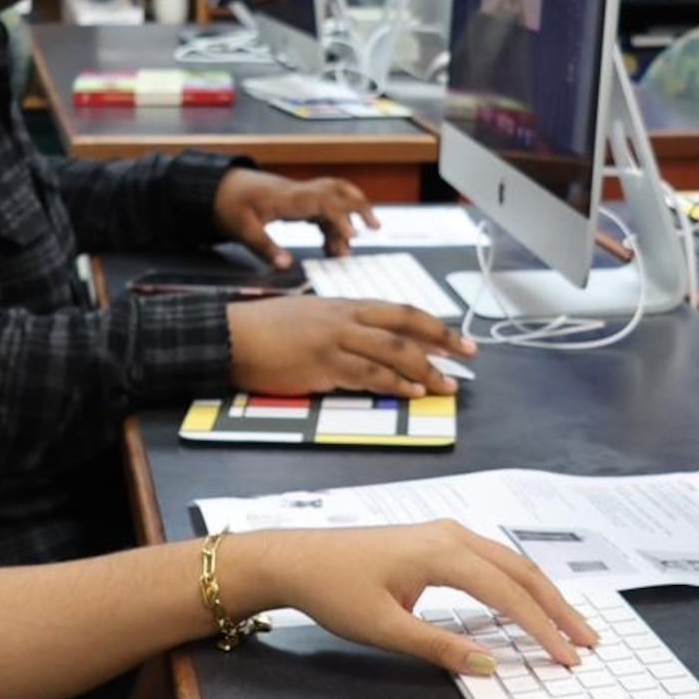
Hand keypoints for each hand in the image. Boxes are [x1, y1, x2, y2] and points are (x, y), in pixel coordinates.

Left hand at [214, 169, 378, 266]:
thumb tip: (285, 266)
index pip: (324, 201)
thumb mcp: (243, 230)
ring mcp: (301, 196)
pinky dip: (333, 226)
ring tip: (354, 245)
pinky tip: (332, 247)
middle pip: (339, 190)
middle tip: (375, 227)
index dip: (341, 217)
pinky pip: (324, 209)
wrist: (221, 188)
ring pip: (335, 199)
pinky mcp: (298, 202)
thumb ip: (265, 248)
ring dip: (349, 218)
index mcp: (289, 198)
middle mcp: (300, 193)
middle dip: (360, 207)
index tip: (353, 236)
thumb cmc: (231, 205)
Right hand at [228, 296, 474, 398]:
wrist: (230, 335)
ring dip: (423, 370)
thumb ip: (342, 327)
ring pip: (391, 352)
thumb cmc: (265, 328)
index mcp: (345, 305)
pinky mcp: (321, 366)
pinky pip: (366, 376)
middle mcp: (345, 319)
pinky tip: (411, 392)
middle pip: (405, 326)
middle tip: (469, 356)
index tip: (458, 338)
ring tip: (446, 385)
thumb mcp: (310, 316)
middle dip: (442, 341)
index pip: (400, 312)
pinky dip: (393, 384)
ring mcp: (334, 341)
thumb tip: (369, 343)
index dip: (434, 325)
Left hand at [230, 523, 597, 676]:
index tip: (568, 658)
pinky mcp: (439, 541)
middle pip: (523, 572)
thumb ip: (441, 646)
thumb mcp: (385, 628)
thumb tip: (491, 666)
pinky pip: (494, 561)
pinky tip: (531, 603)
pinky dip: (520, 584)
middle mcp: (453, 536)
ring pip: (512, 563)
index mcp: (443, 553)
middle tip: (588, 643)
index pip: (509, 594)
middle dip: (559, 609)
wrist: (296, 559)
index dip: (543, 629)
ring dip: (544, 595)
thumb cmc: (333, 590)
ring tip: (570, 627)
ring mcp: (447, 533)